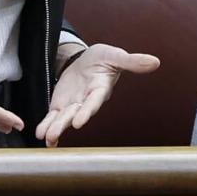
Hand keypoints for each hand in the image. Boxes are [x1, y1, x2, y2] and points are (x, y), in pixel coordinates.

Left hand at [35, 43, 158, 147]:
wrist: (87, 60)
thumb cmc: (104, 58)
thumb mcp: (115, 56)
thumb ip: (132, 62)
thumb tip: (155, 62)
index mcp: (100, 89)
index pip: (93, 101)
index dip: (86, 111)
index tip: (79, 122)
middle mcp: (86, 100)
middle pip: (76, 114)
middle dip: (65, 123)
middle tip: (54, 134)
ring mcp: (74, 104)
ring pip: (64, 118)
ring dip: (55, 129)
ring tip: (46, 139)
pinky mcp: (62, 104)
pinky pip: (54, 116)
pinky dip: (47, 125)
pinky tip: (41, 135)